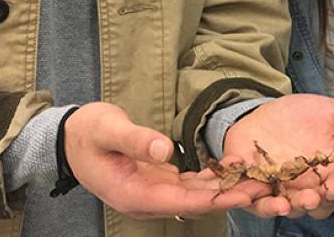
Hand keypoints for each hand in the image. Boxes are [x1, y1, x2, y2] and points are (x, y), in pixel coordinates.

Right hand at [64, 102, 253, 219]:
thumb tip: (164, 149)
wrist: (71, 137)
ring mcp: (154, 191)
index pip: (180, 202)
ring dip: (225, 188)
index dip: (212, 199)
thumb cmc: (88, 132)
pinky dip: (212, 177)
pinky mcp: (159, 179)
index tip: (240, 194)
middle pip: (194, 203)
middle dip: (228, 195)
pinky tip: (233, 168)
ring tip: (257, 178)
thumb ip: (135, 140)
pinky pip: (191, 183)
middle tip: (262, 186)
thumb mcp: (108, 130)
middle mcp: (147, 199)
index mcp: (133, 194)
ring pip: (196, 195)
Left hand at [222, 93, 333, 219]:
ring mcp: (275, 188)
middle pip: (314, 206)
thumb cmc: (300, 116)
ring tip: (285, 202)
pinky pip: (246, 195)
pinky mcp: (248, 183)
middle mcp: (302, 187)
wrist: (264, 110)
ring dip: (283, 207)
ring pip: (281, 207)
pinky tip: (246, 190)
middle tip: (317, 194)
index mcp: (325, 174)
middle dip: (316, 202)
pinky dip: (245, 195)